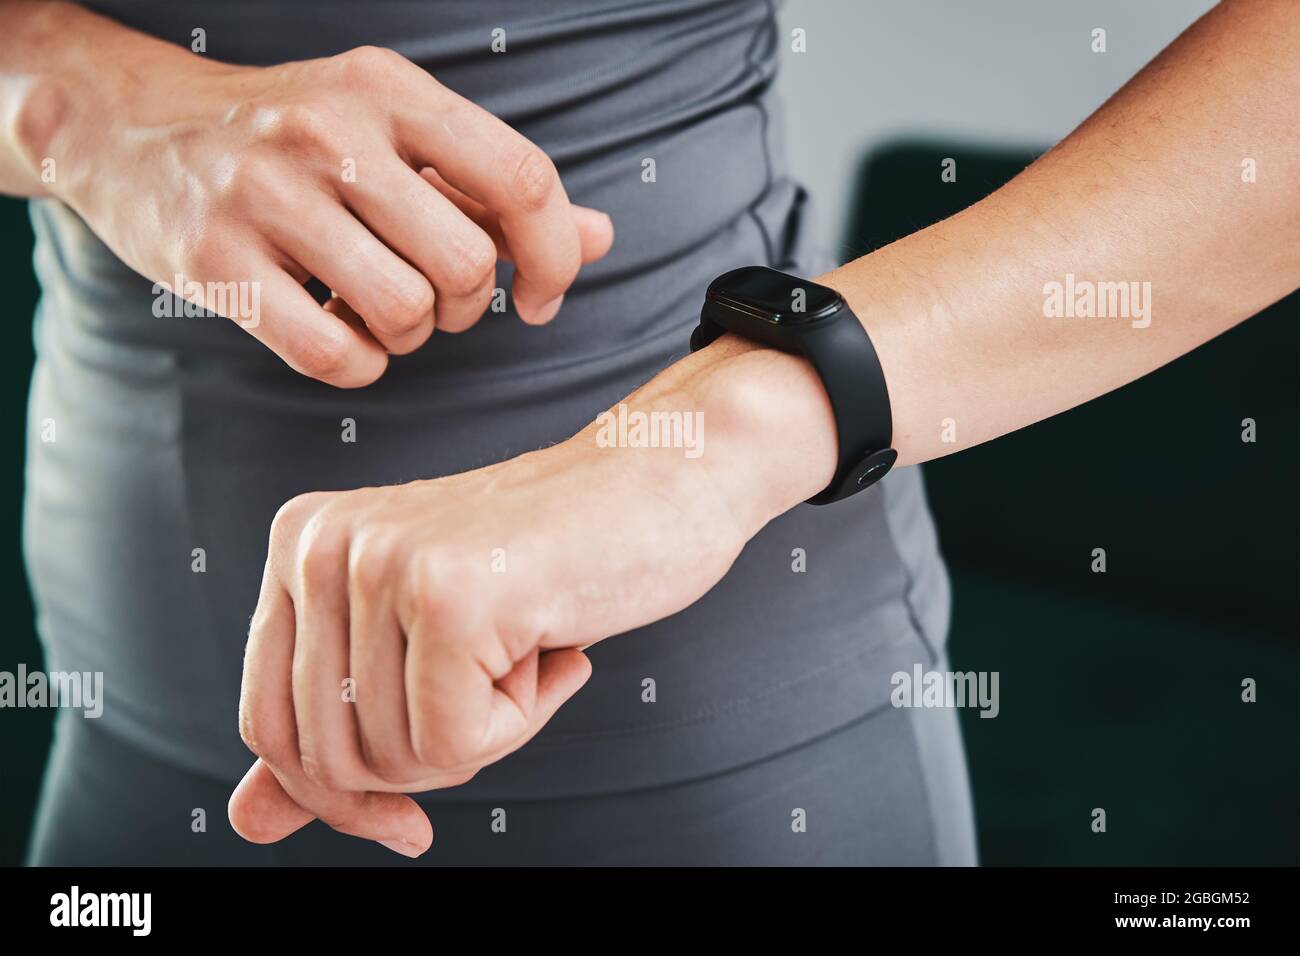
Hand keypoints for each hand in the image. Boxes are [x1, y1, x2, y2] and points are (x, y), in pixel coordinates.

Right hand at [34, 43, 612, 385]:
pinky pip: (334, 355)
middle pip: (467, 263)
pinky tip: (340, 333)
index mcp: (389, 90)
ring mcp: (266, 196)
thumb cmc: (292, 139)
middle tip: (437, 299)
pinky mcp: (217, 263)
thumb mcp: (395, 135)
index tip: (542, 295)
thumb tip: (597, 240)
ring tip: (380, 310)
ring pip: (405, 314)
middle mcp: (329, 133)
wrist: (133, 128)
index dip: (553, 255)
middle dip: (470, 306)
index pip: (519, 178)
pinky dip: (358, 364)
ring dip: (411, 337)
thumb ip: (495, 190)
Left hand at [228, 403, 756, 856]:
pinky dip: (521, 723)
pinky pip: (455, 743)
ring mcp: (382, 563)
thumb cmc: (556, 557)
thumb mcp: (423, 641)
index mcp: (300, 543)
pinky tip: (554, 650)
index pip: (268, 721)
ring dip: (486, 734)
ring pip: (394, 757)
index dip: (334, 793)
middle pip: (325, 755)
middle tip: (498, 691)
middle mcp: (321, 543)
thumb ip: (334, 725)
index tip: (405, 815)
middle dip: (423, 767)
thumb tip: (248, 822)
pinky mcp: (449, 595)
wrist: (666, 476)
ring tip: (529, 648)